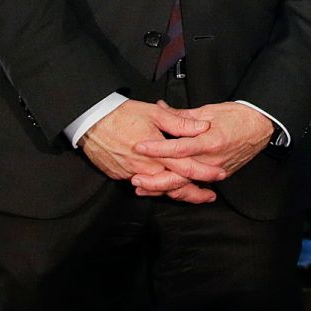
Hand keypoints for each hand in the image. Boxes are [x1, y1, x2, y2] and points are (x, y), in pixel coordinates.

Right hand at [82, 99, 209, 184]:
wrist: (91, 122)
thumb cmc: (123, 115)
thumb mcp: (155, 114)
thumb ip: (180, 123)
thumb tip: (202, 127)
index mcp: (157, 153)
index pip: (186, 167)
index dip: (205, 173)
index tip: (220, 175)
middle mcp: (145, 168)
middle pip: (174, 187)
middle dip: (194, 194)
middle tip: (209, 196)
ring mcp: (131, 174)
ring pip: (158, 189)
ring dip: (176, 192)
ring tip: (193, 195)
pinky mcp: (120, 175)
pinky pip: (143, 185)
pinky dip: (156, 188)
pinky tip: (166, 187)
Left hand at [131, 101, 274, 197]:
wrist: (260, 126)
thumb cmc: (237, 116)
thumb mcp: (209, 111)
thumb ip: (182, 115)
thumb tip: (160, 108)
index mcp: (210, 140)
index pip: (179, 147)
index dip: (158, 148)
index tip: (140, 147)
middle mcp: (212, 159)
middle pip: (180, 174)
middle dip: (155, 179)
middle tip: (135, 179)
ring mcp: (215, 170)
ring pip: (186, 184)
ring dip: (162, 188)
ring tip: (142, 188)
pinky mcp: (219, 176)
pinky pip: (195, 185)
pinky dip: (178, 189)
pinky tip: (163, 191)